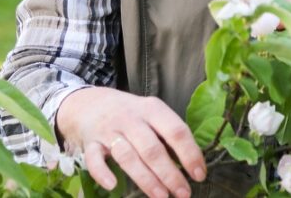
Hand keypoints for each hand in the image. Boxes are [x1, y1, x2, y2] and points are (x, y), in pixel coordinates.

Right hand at [56, 86, 205, 196]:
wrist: (90, 103)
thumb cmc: (130, 114)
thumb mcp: (151, 113)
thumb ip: (167, 133)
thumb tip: (192, 162)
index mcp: (152, 109)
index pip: (176, 130)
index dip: (190, 154)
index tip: (199, 175)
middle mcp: (131, 118)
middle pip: (152, 148)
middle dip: (170, 173)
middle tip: (184, 193)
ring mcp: (109, 130)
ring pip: (128, 156)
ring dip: (146, 178)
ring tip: (161, 196)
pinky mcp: (90, 143)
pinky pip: (94, 159)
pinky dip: (102, 173)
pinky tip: (113, 185)